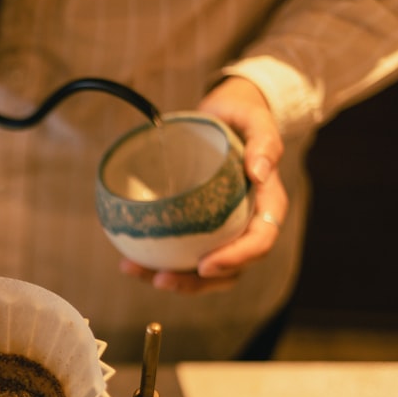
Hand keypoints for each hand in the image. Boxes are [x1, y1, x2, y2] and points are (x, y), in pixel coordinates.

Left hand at [120, 76, 287, 293]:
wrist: (223, 113)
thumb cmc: (242, 115)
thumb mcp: (255, 118)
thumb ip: (263, 140)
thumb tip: (260, 172)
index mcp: (267, 205)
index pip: (259, 242)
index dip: (235, 259)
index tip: (205, 266)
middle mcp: (247, 224)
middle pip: (229, 269)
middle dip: (195, 283)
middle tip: (161, 280)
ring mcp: (223, 230)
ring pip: (204, 270)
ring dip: (172, 279)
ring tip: (135, 271)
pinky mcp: (200, 228)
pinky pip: (184, 253)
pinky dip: (159, 262)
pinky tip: (130, 259)